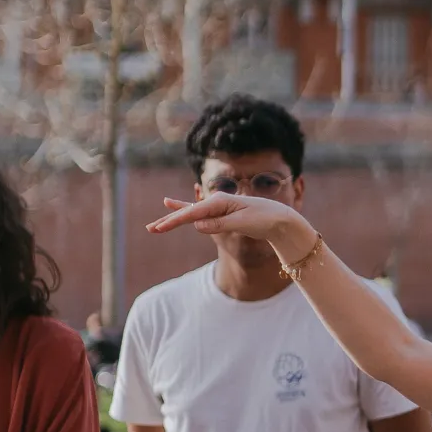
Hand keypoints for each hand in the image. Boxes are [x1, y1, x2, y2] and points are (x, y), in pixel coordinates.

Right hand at [148, 192, 311, 268]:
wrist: (281, 219)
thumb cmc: (265, 220)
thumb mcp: (244, 223)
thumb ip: (220, 224)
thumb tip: (197, 225)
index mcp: (221, 202)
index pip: (193, 213)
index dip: (175, 221)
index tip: (160, 228)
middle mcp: (217, 202)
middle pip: (188, 213)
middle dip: (169, 221)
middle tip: (150, 229)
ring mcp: (219, 208)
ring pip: (191, 214)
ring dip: (173, 219)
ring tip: (156, 225)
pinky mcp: (221, 214)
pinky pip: (199, 213)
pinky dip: (185, 210)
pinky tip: (172, 204)